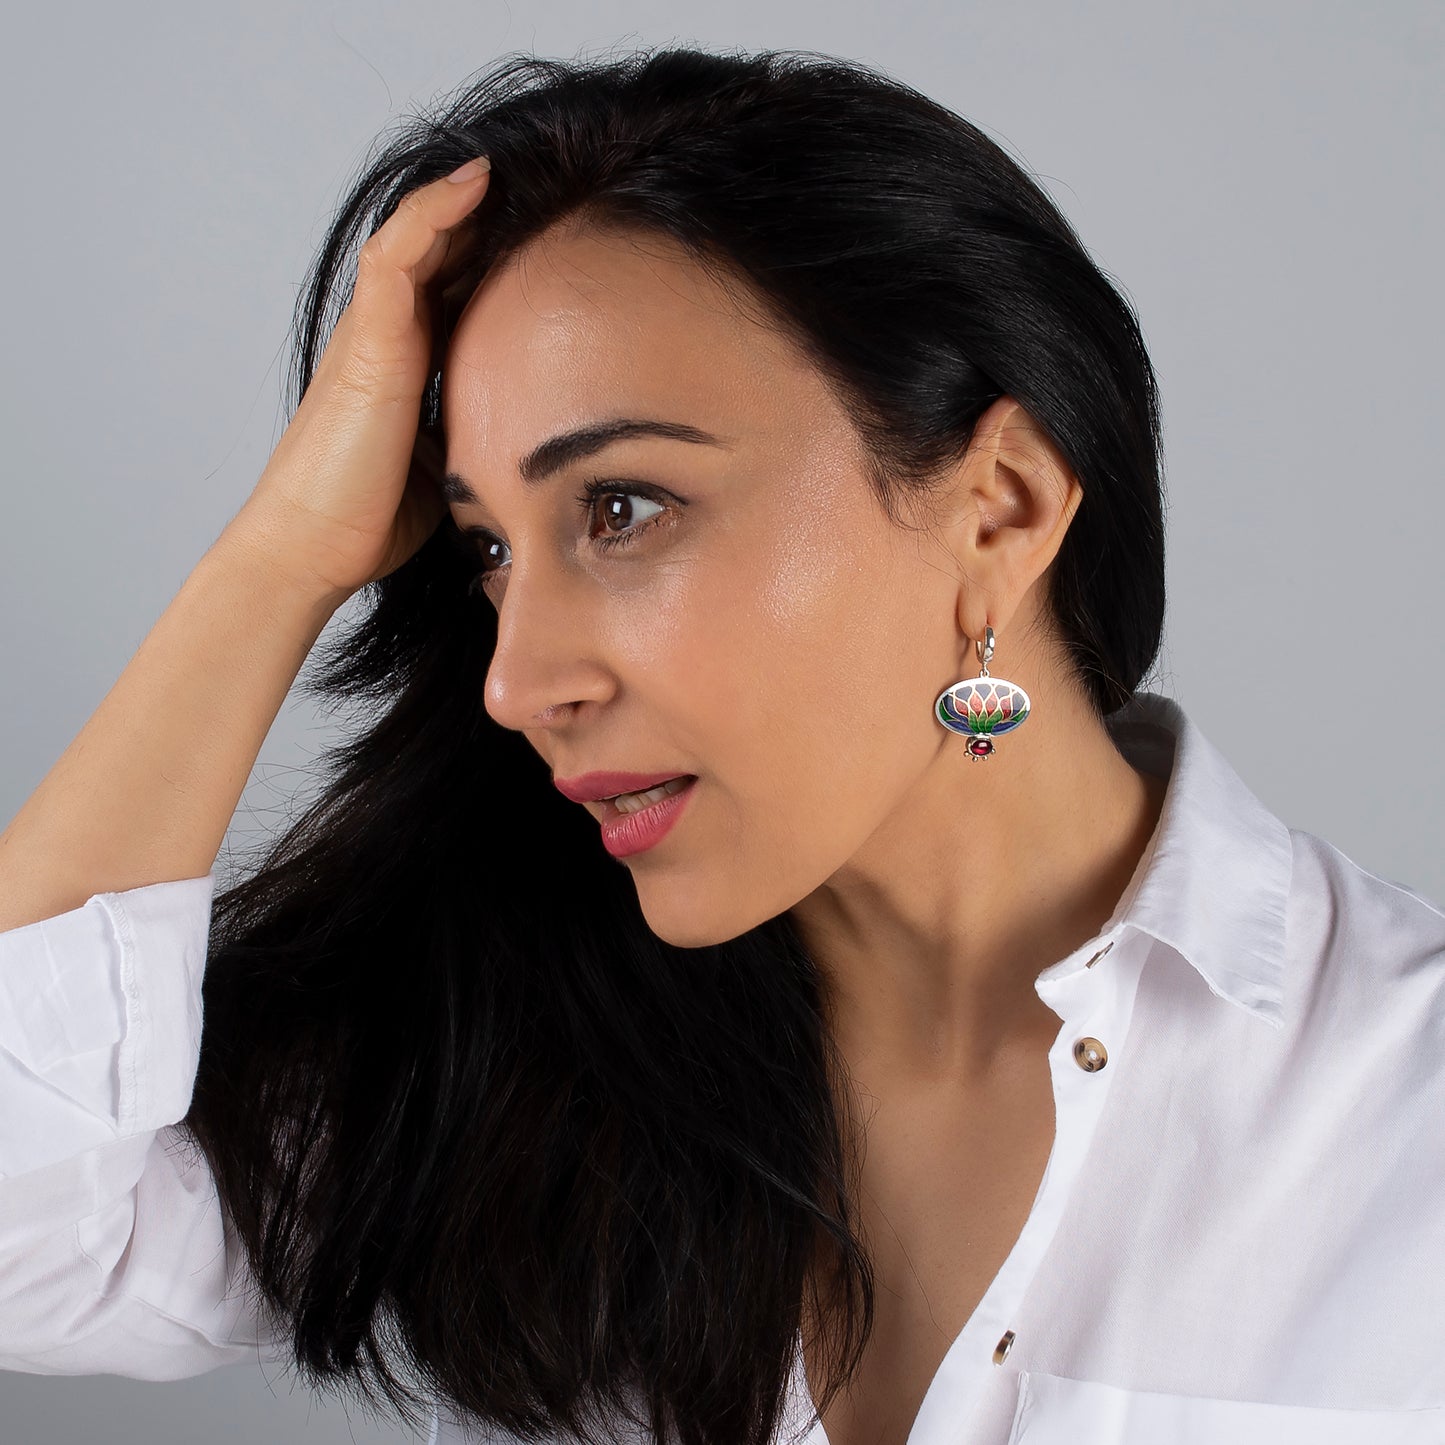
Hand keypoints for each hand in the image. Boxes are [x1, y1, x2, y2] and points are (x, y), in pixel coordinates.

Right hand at [224, 157, 490, 605]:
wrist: (313, 546)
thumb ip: (470, 435)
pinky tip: (475, 185)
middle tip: (534, 183)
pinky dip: (433, 212)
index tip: (540, 234)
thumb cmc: (368, 517)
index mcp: (403, 365)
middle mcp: (384, 338)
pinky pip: (396, 254)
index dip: (486, 256)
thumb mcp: (442, 464)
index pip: (447, 290)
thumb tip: (521, 444)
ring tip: (501, 164)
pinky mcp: (369, 343)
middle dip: (479, 218)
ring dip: (456, 197)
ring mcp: (372, 334)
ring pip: (412, 237)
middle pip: (433, 253)